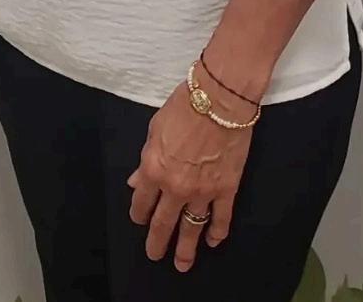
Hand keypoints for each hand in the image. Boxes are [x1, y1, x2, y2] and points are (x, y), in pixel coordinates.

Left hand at [126, 74, 255, 271]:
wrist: (219, 98)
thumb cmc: (183, 105)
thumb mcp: (154, 128)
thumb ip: (145, 158)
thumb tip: (136, 182)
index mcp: (153, 169)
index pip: (141, 203)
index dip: (139, 214)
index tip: (140, 220)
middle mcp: (175, 187)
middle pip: (163, 223)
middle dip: (157, 242)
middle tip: (154, 255)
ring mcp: (202, 191)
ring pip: (191, 228)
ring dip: (185, 249)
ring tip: (182, 264)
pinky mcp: (226, 189)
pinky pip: (220, 218)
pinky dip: (216, 233)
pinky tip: (213, 242)